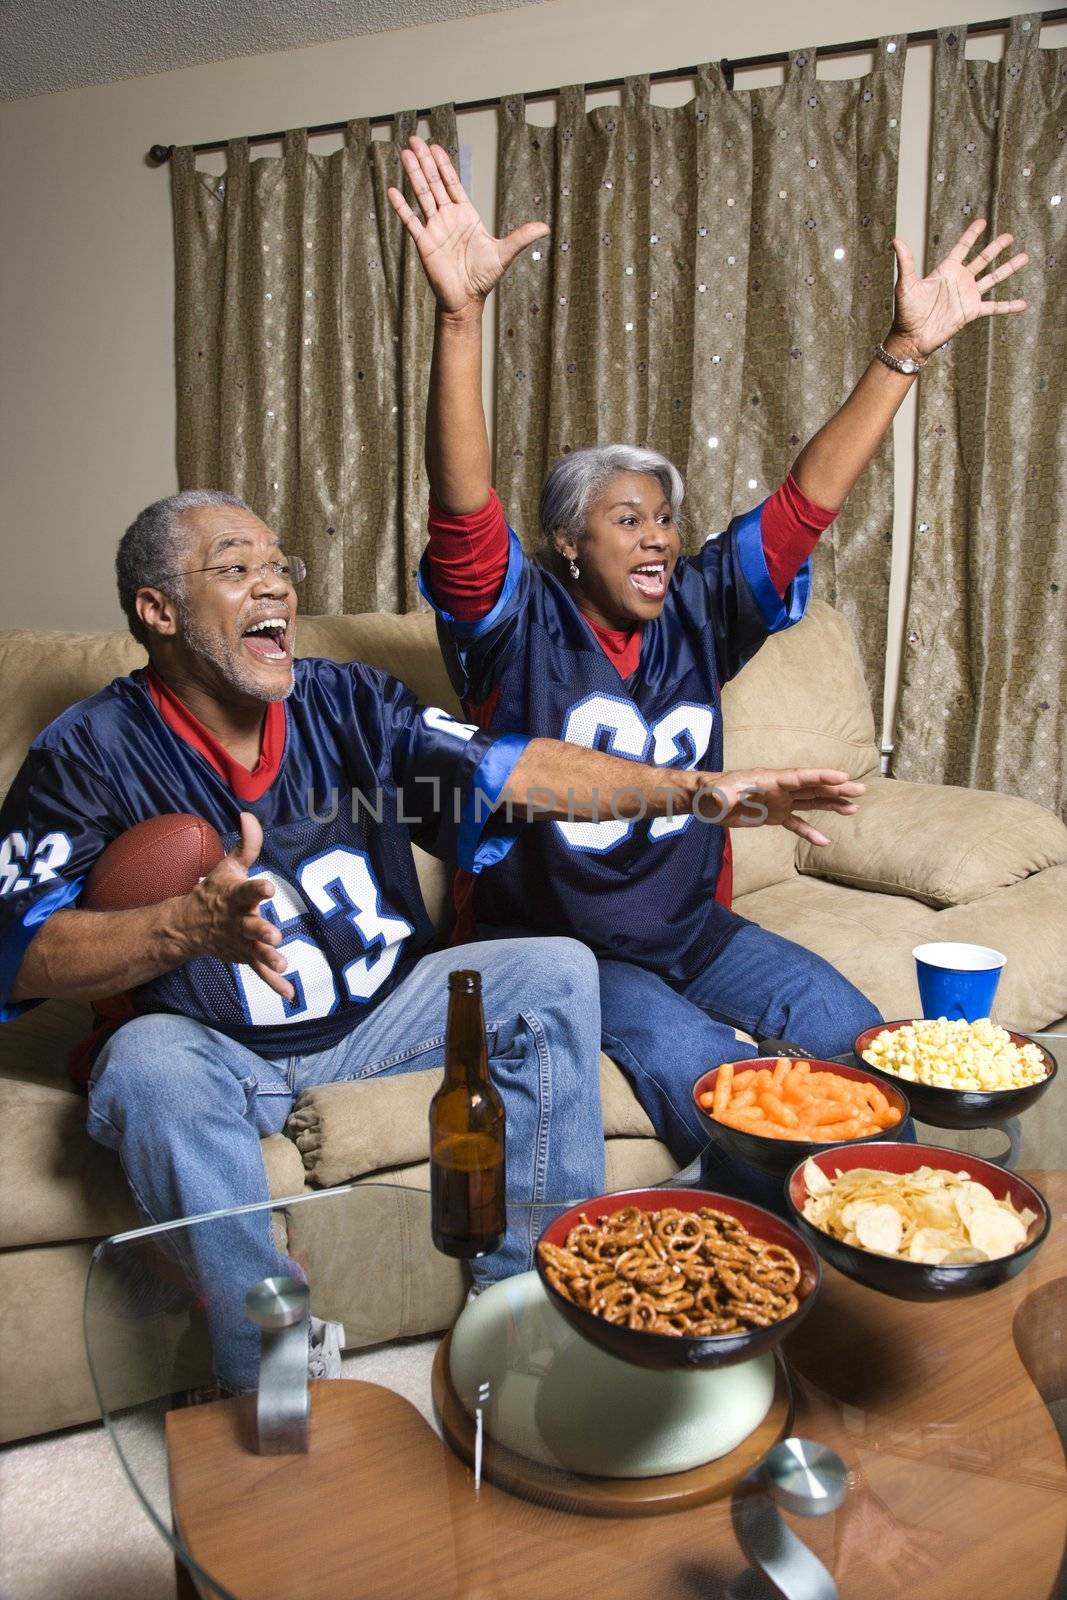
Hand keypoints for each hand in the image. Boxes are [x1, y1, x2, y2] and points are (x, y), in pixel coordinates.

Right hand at [178, 812, 294, 1001]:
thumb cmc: (215, 891)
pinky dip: (274, 983)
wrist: (189, 925)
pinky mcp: (245, 956)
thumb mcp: (228, 865)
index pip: (247, 890)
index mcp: (236, 897)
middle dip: (261, 931)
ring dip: (268, 957)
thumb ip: (246, 844)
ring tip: (282, 963)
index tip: (268, 887)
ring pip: (256, 951)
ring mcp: (241, 941)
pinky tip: (290, 994)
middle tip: (273, 935)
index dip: (258, 889)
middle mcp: (238, 921)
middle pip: (251, 926)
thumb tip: (249, 815)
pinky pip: (260, 972)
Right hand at [387, 135, 548, 314]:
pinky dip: (402, 207)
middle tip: (415, 140)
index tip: (435, 146)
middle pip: (434, 183)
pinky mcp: (424, 243)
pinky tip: (393, 191)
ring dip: (413, 174)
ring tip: (404, 153)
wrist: (466, 300)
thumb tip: (545, 227)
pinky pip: (411, 221)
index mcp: (466, 215)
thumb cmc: (483, 278)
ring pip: (422, 195)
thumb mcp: (505, 254)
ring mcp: (434, 228)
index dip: (444, 164)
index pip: (453, 183)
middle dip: (425, 161)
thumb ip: (521, 237)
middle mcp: (448, 217)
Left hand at [697, 768, 864, 846]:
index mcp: (769, 780)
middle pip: (813, 787)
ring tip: (853, 808)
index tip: (843, 776)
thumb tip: (724, 800)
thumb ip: (724, 797)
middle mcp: (779, 789)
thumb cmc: (710, 794)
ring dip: (831, 804)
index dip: (821, 776)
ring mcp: (779, 802)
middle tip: (860, 790)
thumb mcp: (716, 796)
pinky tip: (824, 840)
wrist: (706, 801)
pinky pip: (796, 824)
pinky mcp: (774, 816)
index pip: (800, 777)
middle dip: (836, 788)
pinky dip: (810, 831)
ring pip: (810, 802)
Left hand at [889, 219, 1027, 359]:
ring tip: (1024, 258)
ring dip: (1008, 269)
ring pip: (992, 278)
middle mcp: (959, 281)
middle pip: (982, 260)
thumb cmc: (905, 313)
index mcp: (946, 271)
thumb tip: (896, 240)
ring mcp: (967, 296)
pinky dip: (1008, 306)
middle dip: (996, 248)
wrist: (912, 338)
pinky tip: (1023, 304)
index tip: (982, 222)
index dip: (971, 235)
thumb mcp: (906, 285)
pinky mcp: (972, 312)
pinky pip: (994, 307)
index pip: (962, 248)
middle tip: (1010, 236)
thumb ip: (906, 263)